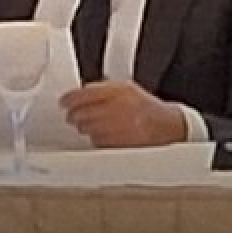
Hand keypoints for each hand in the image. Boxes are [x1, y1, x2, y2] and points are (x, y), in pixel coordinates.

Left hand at [60, 81, 188, 147]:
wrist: (168, 126)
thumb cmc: (145, 108)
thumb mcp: (127, 89)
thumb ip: (102, 89)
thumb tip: (76, 95)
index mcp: (121, 90)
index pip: (84, 93)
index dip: (69, 99)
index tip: (64, 102)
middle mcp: (120, 107)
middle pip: (81, 113)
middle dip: (74, 115)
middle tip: (74, 116)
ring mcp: (121, 126)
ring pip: (87, 128)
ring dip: (85, 128)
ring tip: (94, 125)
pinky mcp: (121, 143)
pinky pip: (97, 141)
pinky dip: (97, 139)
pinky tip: (106, 134)